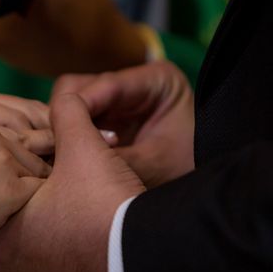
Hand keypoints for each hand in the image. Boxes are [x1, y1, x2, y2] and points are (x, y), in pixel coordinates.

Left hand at [0, 94, 144, 271]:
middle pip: (18, 223)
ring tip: (82, 204)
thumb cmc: (102, 202)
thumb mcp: (82, 147)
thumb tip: (63, 94)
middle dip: (37, 202)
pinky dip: (74, 249)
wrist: (147, 257)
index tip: (44, 166)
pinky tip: (94, 229)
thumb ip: (65, 115)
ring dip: (56, 228)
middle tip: (63, 182)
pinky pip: (64, 266)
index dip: (21, 176)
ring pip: (40, 247)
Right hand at [0, 113, 50, 254]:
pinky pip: (37, 193)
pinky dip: (35, 202)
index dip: (24, 147)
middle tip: (39, 183)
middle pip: (32, 146)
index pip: (17, 128)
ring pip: (38, 169)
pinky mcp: (10, 190)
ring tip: (31, 202)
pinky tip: (27, 212)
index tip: (27, 161)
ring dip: (34, 184)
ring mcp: (3, 160)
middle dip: (35, 164)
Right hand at [53, 61, 194, 187]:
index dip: (79, 109)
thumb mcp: (157, 165)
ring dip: (66, 131)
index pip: (105, 84)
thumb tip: (72, 165)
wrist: (211, 192)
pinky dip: (71, 141)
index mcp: (157, 79)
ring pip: (72, 105)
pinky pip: (77, 123)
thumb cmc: (194, 168)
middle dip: (67, 119)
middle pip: (80, 88)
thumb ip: (116, 161)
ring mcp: (119, 100)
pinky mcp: (108, 119)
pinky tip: (71, 160)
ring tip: (66, 158)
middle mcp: (134, 83)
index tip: (63, 137)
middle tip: (62, 151)